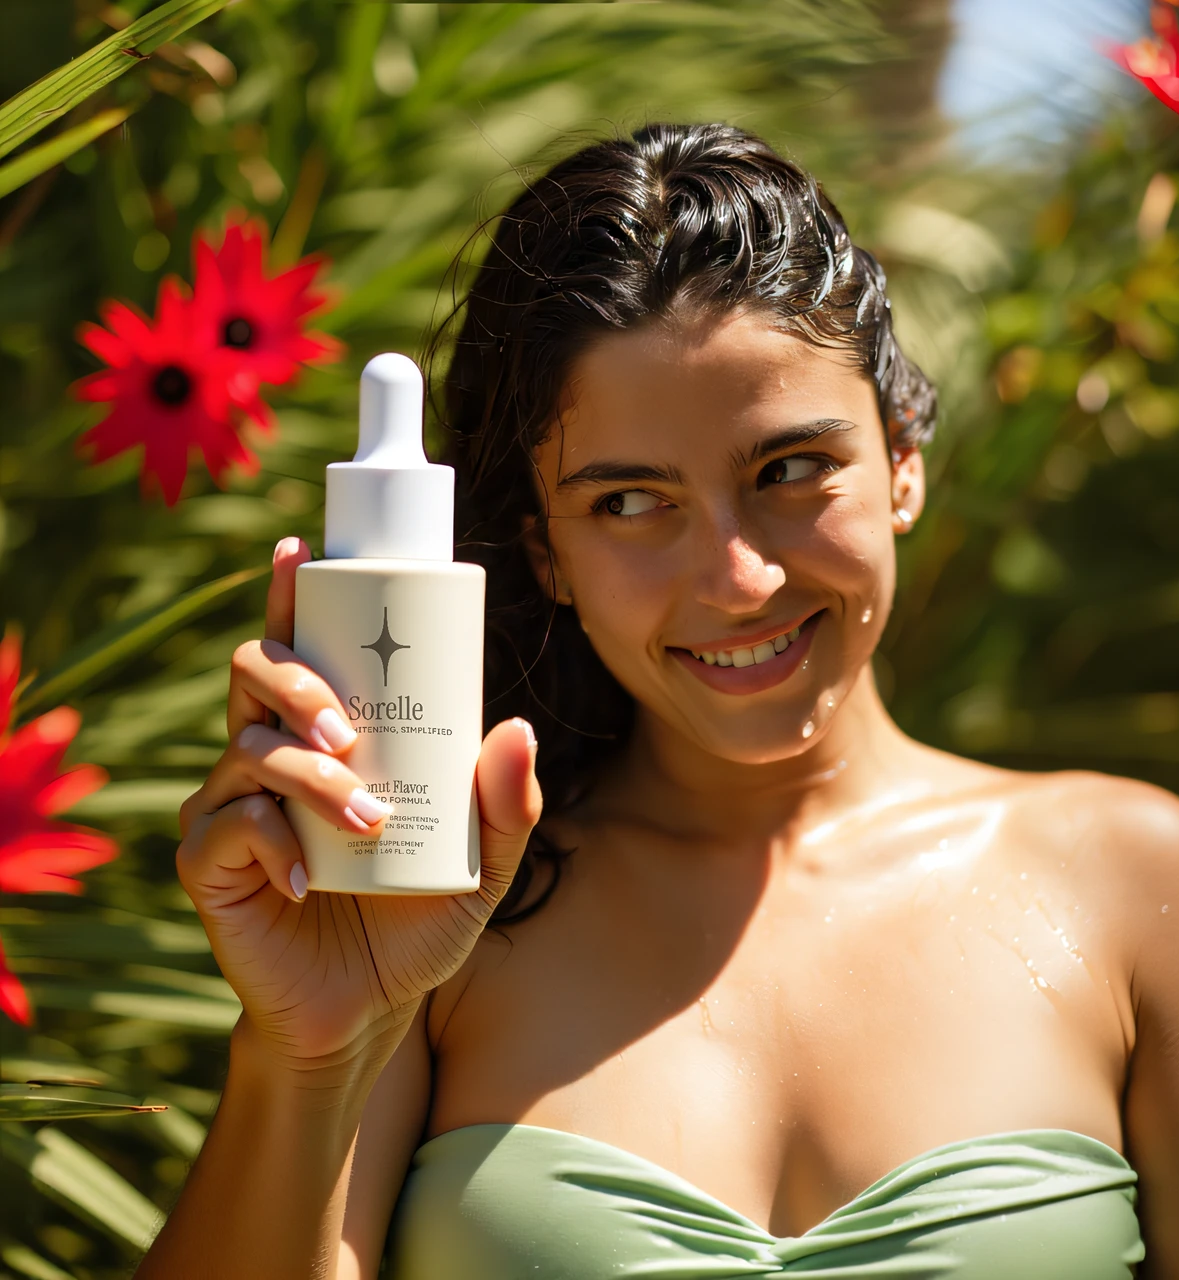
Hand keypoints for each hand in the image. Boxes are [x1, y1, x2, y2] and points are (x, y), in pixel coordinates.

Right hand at [176, 538, 540, 1068]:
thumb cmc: (420, 919)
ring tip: (367, 822)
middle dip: (300, 682)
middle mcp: (273, 753)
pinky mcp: (210, 863)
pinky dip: (272, 842)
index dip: (290, 593)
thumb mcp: (483, 861)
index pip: (304, 646)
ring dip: (310, 777)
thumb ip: (509, 805)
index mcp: (332, 734)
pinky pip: (224, 825)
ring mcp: (234, 804)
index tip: (301, 549)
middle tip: (349, 731)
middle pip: (256, 671)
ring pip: (246, 747)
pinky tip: (310, 884)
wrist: (370, 1009)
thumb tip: (517, 727)